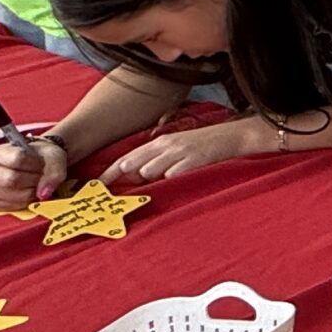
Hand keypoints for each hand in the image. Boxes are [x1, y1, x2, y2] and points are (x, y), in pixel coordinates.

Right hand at [0, 137, 69, 208]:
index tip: (42, 163)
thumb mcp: (52, 155)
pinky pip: (12, 207)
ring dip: (32, 192)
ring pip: (13, 196)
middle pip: (12, 180)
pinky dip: (26, 202)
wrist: (32, 166)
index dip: (35, 163)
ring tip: (35, 184)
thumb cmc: (39, 158)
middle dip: (34, 180)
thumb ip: (54, 170)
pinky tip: (28, 192)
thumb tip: (44, 193)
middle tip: (40, 177)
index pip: (17, 159)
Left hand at [103, 117, 269, 186]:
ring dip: (153, 180)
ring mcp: (178, 152)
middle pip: (133, 165)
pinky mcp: (191, 160)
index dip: (109, 174)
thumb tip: (136, 177)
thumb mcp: (177, 149)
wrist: (236, 136)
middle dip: (127, 179)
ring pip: (150, 171)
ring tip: (168, 179)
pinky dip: (172, 180)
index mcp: (159, 143)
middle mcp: (164, 146)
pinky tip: (182, 178)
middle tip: (122, 194)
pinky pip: (172, 175)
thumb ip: (156, 160)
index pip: (126, 159)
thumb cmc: (205, 146)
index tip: (95, 188)